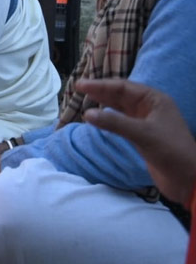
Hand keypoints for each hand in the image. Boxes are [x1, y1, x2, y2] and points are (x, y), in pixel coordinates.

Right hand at [79, 78, 195, 206]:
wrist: (187, 178)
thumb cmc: (171, 151)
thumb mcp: (143, 134)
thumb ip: (115, 123)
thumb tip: (87, 113)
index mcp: (155, 100)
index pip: (123, 87)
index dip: (101, 85)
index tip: (80, 85)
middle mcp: (150, 107)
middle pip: (121, 95)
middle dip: (101, 92)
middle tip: (79, 89)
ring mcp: (146, 121)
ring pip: (120, 108)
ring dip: (104, 104)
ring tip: (85, 100)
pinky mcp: (142, 136)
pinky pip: (121, 121)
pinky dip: (109, 119)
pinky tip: (98, 118)